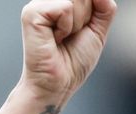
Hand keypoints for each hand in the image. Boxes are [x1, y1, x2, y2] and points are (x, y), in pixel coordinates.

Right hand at [0, 0, 116, 113]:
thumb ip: (103, 6)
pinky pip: (64, 7)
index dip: (92, 12)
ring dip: (77, 23)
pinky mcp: (32, 12)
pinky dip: (66, 26)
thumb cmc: (74, 61)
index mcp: (60, 1)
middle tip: (70, 36)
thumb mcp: (97, 30)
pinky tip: (54, 39)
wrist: (59, 84)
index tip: (80, 30)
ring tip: (62, 38)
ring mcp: (38, 4)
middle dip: (86, 17)